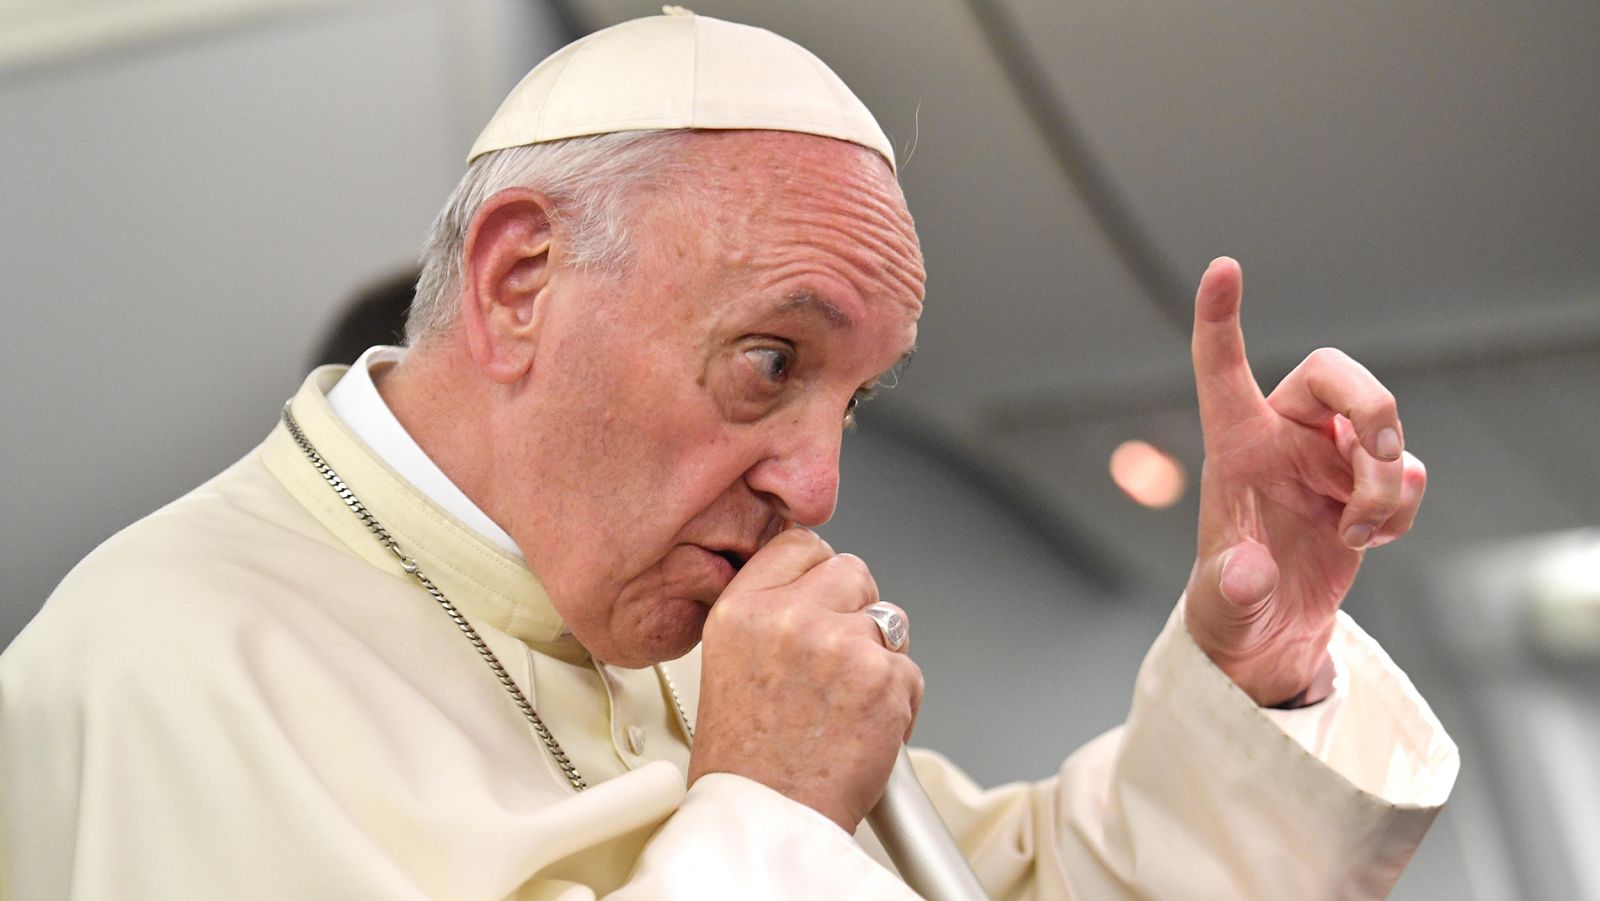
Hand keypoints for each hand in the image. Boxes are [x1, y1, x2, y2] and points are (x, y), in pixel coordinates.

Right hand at [688, 529, 922, 831]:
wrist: (769, 819)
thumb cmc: (746, 759)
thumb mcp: (727, 662)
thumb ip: (769, 614)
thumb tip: (813, 588)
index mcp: (743, 609)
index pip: (800, 544)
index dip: (818, 572)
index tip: (822, 595)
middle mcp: (791, 617)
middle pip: (854, 572)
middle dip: (855, 610)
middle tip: (836, 661)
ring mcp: (843, 644)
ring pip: (890, 622)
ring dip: (879, 657)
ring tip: (845, 704)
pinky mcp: (885, 679)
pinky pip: (910, 672)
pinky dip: (898, 703)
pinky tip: (863, 730)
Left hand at [1183, 258, 1426, 705]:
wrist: (1269, 632)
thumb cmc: (1230, 603)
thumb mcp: (1221, 605)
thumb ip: (1231, 587)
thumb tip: (1249, 571)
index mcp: (1234, 445)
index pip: (1221, 368)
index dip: (1220, 317)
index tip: (1222, 267)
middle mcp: (1283, 436)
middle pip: (1336, 372)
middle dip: (1372, 405)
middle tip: (1381, 452)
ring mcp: (1329, 456)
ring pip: (1385, 426)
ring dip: (1388, 482)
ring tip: (1356, 532)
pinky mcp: (1367, 481)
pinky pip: (1410, 472)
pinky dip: (1402, 508)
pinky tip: (1368, 537)